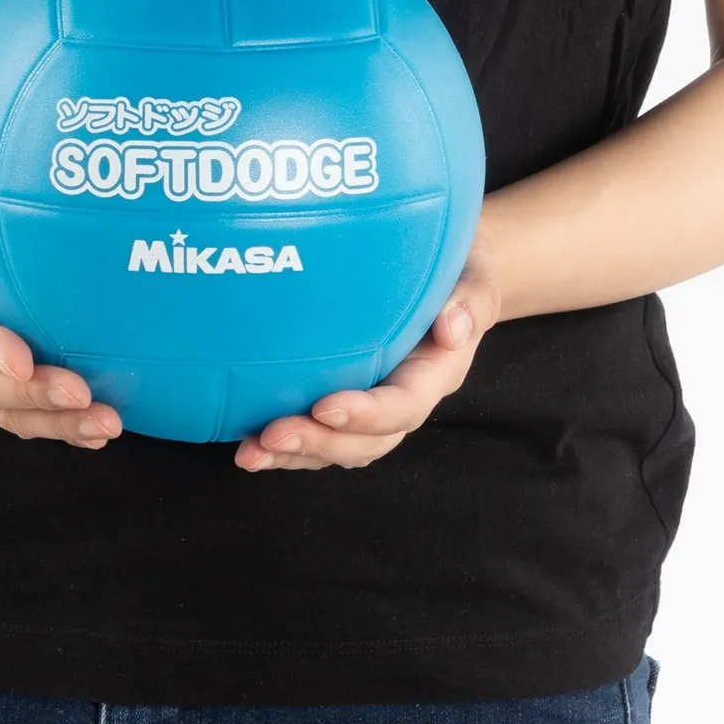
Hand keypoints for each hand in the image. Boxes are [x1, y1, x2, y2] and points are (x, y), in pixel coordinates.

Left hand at [233, 237, 502, 472]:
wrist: (450, 271)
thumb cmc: (460, 269)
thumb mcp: (475, 276)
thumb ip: (469, 300)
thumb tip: (452, 329)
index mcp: (435, 373)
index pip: (403, 405)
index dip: (366, 413)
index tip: (324, 404)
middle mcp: (405, 398)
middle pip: (366, 441)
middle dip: (319, 443)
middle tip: (271, 434)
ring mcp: (375, 403)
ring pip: (339, 446)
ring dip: (295, 454)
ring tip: (250, 452)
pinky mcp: (349, 398)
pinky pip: (320, 434)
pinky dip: (286, 446)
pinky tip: (248, 442)